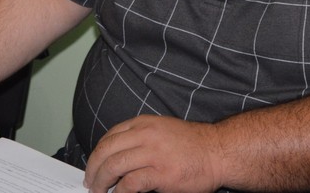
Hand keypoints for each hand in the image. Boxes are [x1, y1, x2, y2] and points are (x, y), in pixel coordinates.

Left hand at [83, 115, 222, 192]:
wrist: (219, 152)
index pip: (109, 136)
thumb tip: (117, 158)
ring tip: (99, 191)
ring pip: (114, 166)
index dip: (97, 153)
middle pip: (106, 150)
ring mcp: (153, 153)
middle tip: (90, 182)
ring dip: (101, 181)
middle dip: (93, 168)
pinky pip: (130, 183)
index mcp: (144, 124)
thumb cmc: (193, 145)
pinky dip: (120, 191)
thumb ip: (140, 139)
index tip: (93, 165)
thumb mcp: (162, 130)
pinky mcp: (161, 173)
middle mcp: (146, 135)